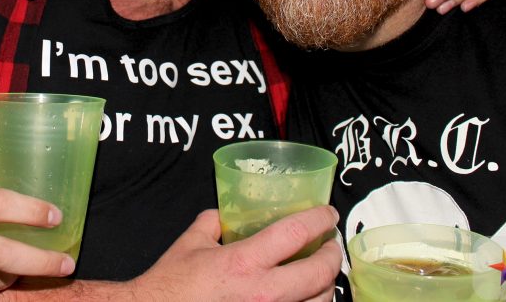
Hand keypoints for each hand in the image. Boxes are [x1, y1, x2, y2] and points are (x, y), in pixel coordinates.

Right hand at [132, 206, 340, 300]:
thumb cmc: (173, 286)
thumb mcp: (191, 242)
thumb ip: (214, 221)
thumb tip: (227, 213)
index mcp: (244, 262)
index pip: (295, 233)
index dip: (318, 219)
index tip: (327, 213)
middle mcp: (263, 293)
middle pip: (319, 272)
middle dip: (332, 254)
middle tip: (330, 244)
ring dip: (325, 284)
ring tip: (320, 272)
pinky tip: (305, 296)